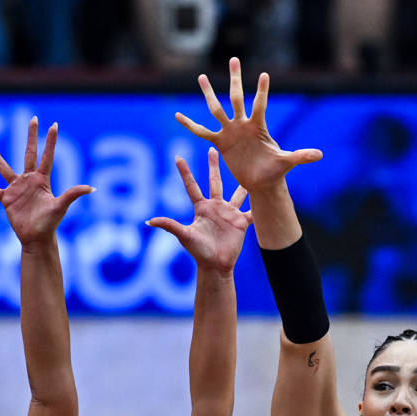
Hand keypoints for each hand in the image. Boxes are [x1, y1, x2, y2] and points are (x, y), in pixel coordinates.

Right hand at [0, 116, 93, 246]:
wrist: (36, 238)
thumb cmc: (50, 223)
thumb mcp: (61, 206)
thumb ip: (73, 194)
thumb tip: (92, 188)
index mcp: (42, 179)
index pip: (47, 156)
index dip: (50, 141)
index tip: (54, 124)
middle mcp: (29, 180)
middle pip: (29, 153)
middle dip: (31, 136)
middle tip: (33, 118)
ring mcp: (16, 188)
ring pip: (3, 167)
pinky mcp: (6, 199)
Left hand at [147, 148, 251, 273]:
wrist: (216, 265)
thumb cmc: (199, 251)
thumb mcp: (185, 236)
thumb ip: (169, 225)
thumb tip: (148, 221)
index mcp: (202, 208)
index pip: (192, 186)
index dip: (185, 172)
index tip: (178, 157)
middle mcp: (216, 207)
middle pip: (215, 181)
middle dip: (214, 165)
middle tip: (213, 148)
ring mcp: (229, 213)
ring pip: (238, 193)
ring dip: (242, 181)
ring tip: (249, 166)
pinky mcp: (242, 222)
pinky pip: (252, 210)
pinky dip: (259, 204)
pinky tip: (267, 191)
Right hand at [176, 57, 321, 193]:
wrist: (261, 182)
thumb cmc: (275, 171)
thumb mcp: (287, 162)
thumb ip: (301, 156)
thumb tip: (319, 155)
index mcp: (259, 126)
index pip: (260, 105)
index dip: (262, 91)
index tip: (264, 74)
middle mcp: (243, 124)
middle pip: (237, 98)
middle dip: (235, 79)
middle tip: (233, 59)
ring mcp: (230, 132)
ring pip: (217, 109)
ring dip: (209, 94)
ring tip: (201, 76)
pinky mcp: (220, 142)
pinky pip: (202, 132)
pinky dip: (190, 125)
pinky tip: (177, 115)